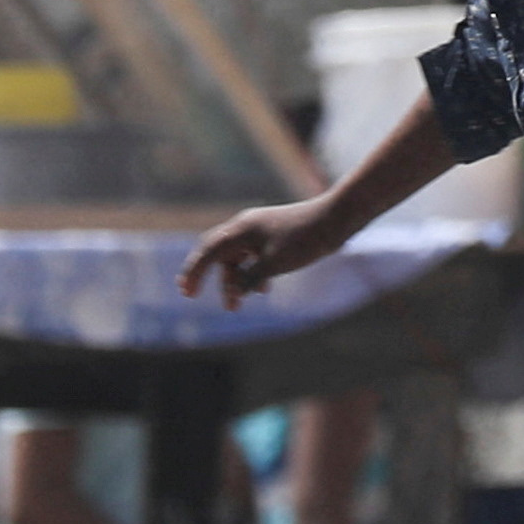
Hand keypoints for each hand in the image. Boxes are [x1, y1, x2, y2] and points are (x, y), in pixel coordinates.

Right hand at [181, 194, 350, 307]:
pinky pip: (253, 256)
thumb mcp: (274, 264)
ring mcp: (260, 229)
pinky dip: (251, 273)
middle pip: (217, 252)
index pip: (208, 251)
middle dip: (206, 274)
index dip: (194, 272)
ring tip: (237, 304)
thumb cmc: (305, 239)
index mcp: (241, 230)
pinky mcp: (274, 235)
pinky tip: (262, 290)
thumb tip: (232, 292)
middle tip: (192, 294)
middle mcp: (246, 226)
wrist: (336, 219)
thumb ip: (249, 279)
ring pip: (237, 257)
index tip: (186, 292)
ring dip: (234, 279)